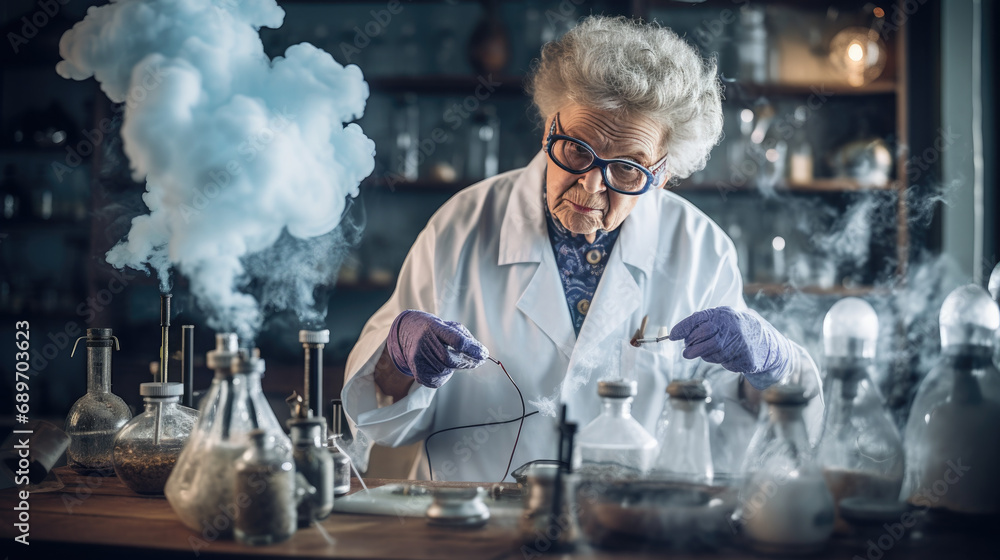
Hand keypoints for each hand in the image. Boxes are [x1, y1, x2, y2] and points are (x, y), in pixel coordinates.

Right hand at [387, 310, 487, 388]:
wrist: (406, 332)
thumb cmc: (434, 329)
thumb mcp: (448, 326)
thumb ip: (465, 338)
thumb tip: (482, 354)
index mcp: (434, 326)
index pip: (456, 340)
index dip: (472, 349)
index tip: (485, 354)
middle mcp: (423, 342)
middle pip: (450, 359)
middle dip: (467, 362)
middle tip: (478, 360)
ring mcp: (417, 357)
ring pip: (445, 371)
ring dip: (456, 368)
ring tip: (453, 358)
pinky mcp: (415, 370)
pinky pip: (437, 381)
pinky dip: (445, 376)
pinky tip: (443, 367)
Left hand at [668, 306, 790, 389]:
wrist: (768, 344)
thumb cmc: (739, 330)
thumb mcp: (724, 320)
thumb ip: (704, 323)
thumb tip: (678, 332)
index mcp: (725, 314)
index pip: (699, 319)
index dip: (683, 328)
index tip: (673, 335)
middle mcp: (733, 327)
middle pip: (703, 338)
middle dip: (691, 347)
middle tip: (686, 352)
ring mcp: (741, 343)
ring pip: (712, 353)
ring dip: (706, 355)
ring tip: (710, 352)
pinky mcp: (746, 359)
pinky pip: (725, 363)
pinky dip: (722, 361)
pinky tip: (729, 355)